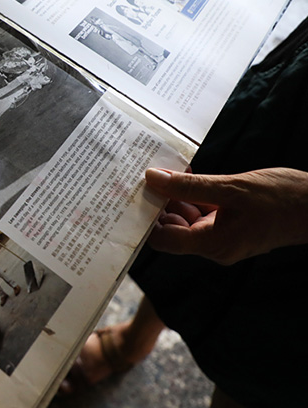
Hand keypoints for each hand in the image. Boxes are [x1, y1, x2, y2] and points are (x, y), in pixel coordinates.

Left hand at [145, 167, 307, 264]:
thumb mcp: (232, 187)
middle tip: (146, 176)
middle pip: (171, 229)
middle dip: (158, 204)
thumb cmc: (284, 198)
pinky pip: (203, 214)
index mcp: (213, 244)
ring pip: (186, 219)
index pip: (163, 239)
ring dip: (175, 197)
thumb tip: (152, 178)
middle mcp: (215, 247)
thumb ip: (190, 185)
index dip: (145, 218)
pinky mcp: (232, 227)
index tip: (135, 193)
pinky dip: (193, 197)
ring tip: (165, 171)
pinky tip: (187, 177)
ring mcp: (224, 238)